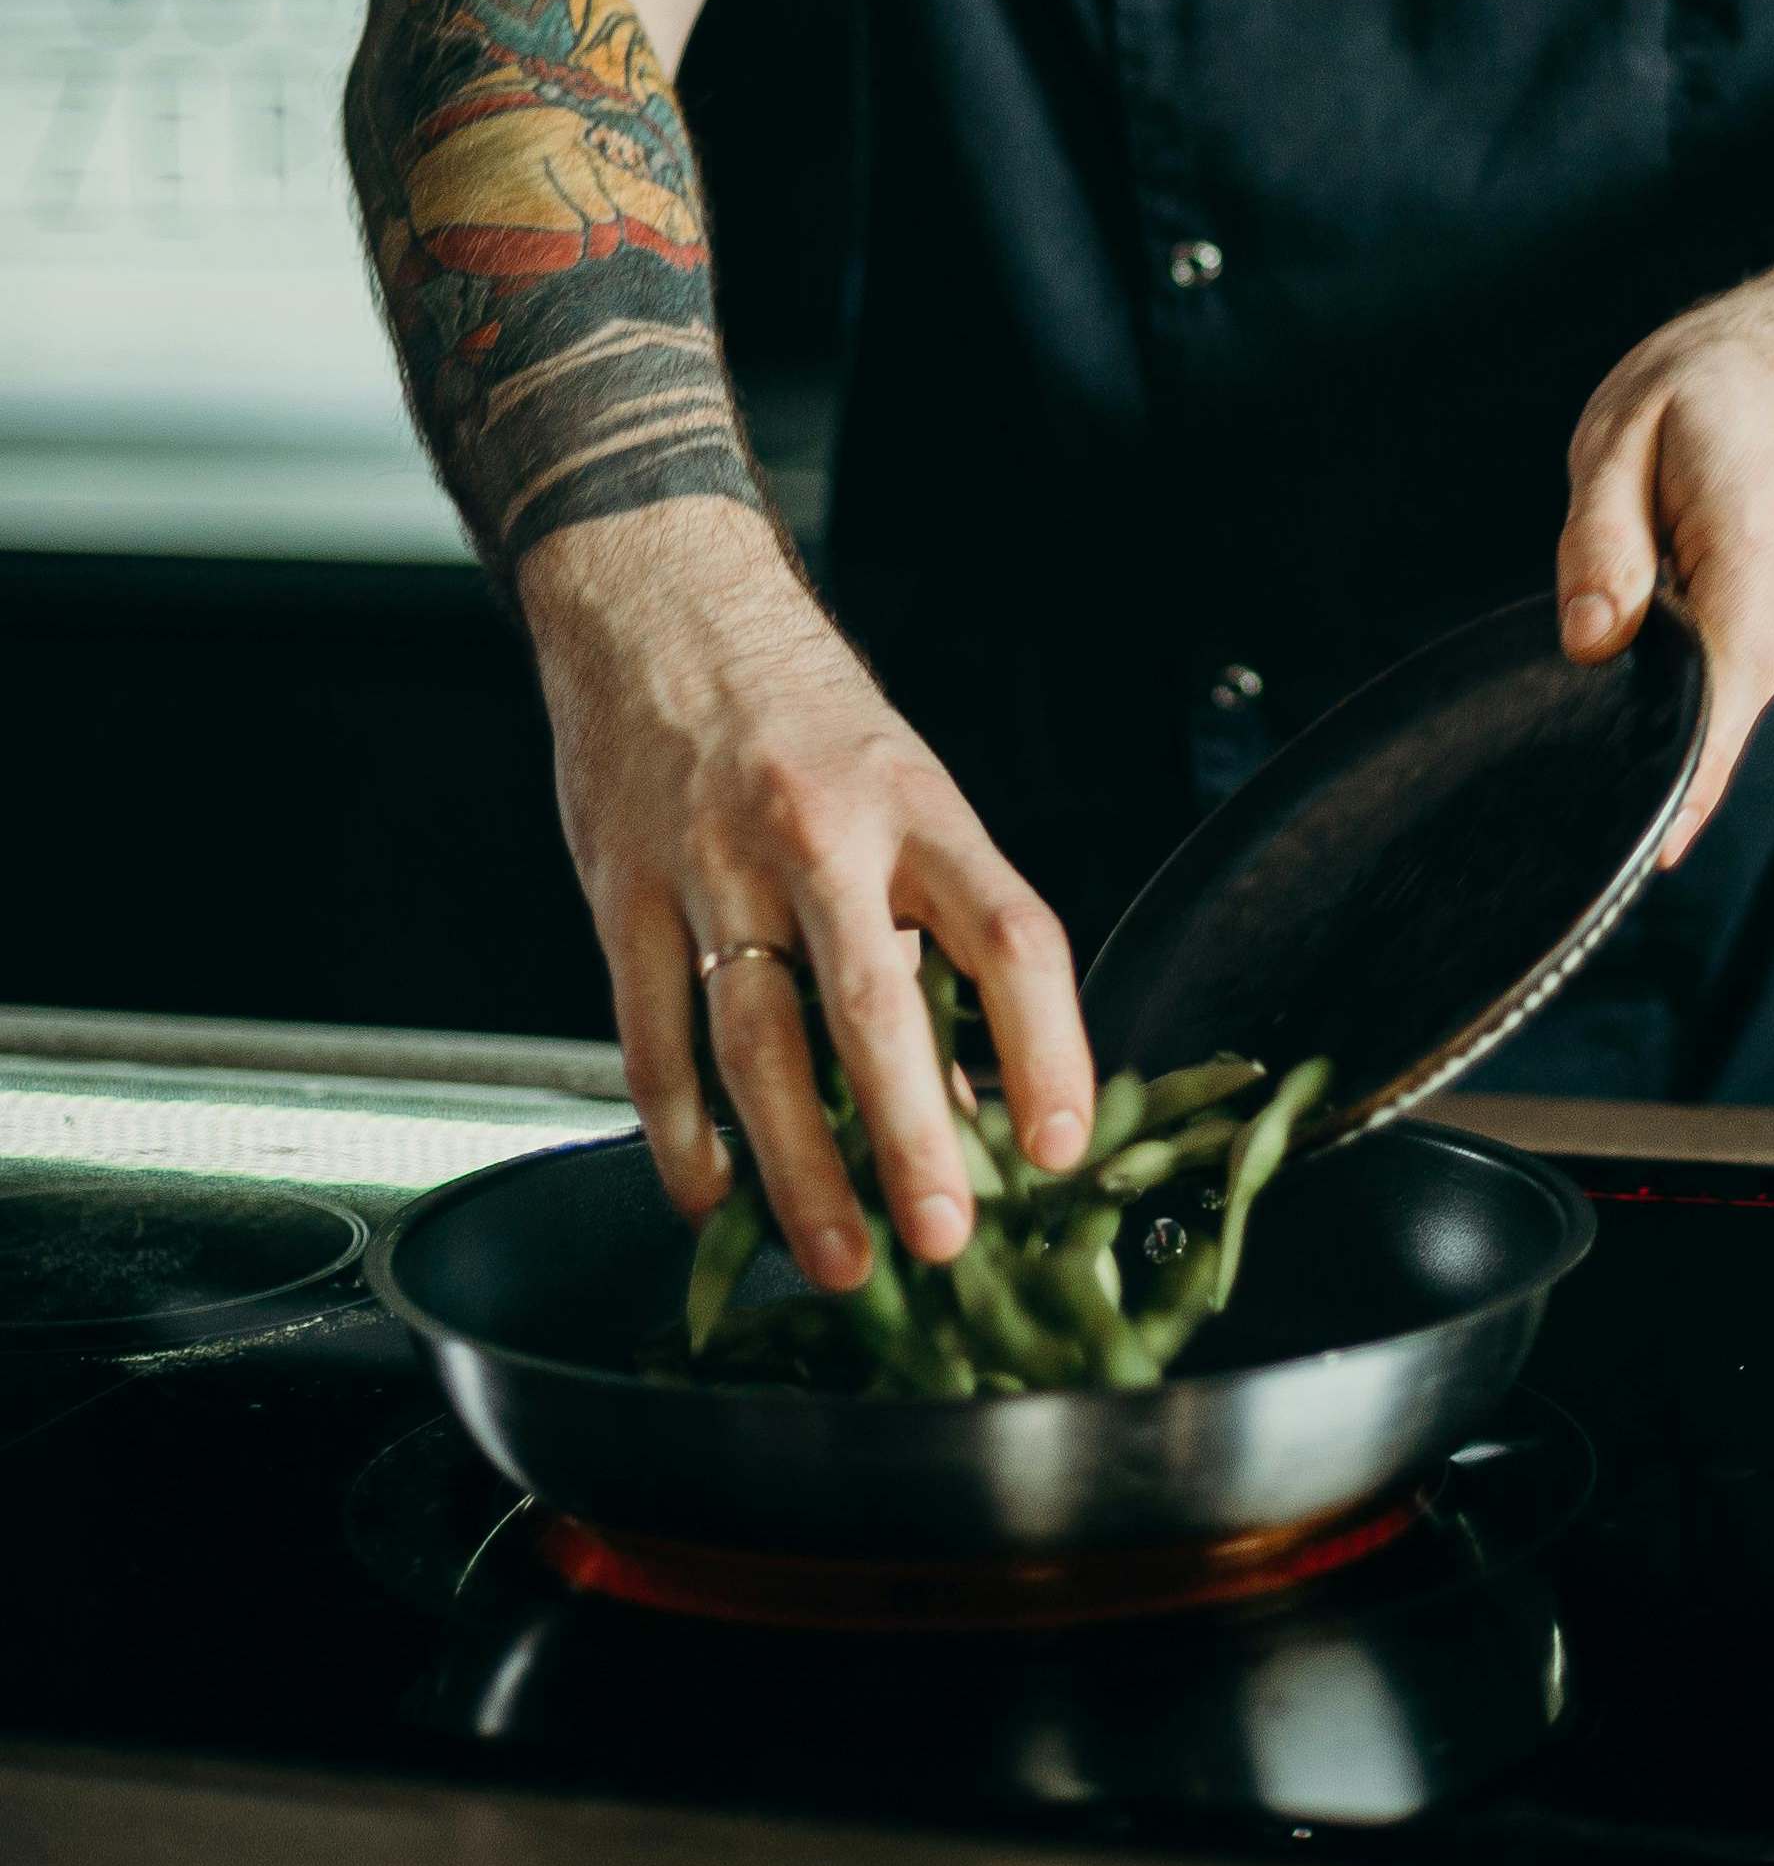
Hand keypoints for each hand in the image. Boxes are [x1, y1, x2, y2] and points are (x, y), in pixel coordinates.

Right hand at [521, 502, 1094, 1288]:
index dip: (1047, 1045)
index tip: (1060, 1144)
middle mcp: (820, 835)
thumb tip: (973, 1106)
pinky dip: (681, 1132)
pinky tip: (711, 1196)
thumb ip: (939, 942)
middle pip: (876, 1007)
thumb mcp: (908, 800)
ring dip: (799, 1168)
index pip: (1010, 934)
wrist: (661, 605)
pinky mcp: (620, 893)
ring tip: (841, 1261)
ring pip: (756, 1043)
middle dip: (912, 1140)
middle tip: (945, 1241)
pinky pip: (650, 1036)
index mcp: (920, 808)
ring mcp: (711, 866)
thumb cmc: (808, 719)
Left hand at [1555, 285, 1773, 865]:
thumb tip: (1590, 643)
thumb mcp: (1626, 432)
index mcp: (1752, 557)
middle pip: (1711, 715)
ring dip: (1654, 694)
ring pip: (1711, 697)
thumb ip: (1600, 540)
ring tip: (1606, 643)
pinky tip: (1643, 634)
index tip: (1647, 852)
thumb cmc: (1719, 389)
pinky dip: (1676, 673)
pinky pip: (1718, 677)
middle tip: (1565, 785)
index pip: (1721, 695)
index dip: (1686, 781)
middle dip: (1645, 750)